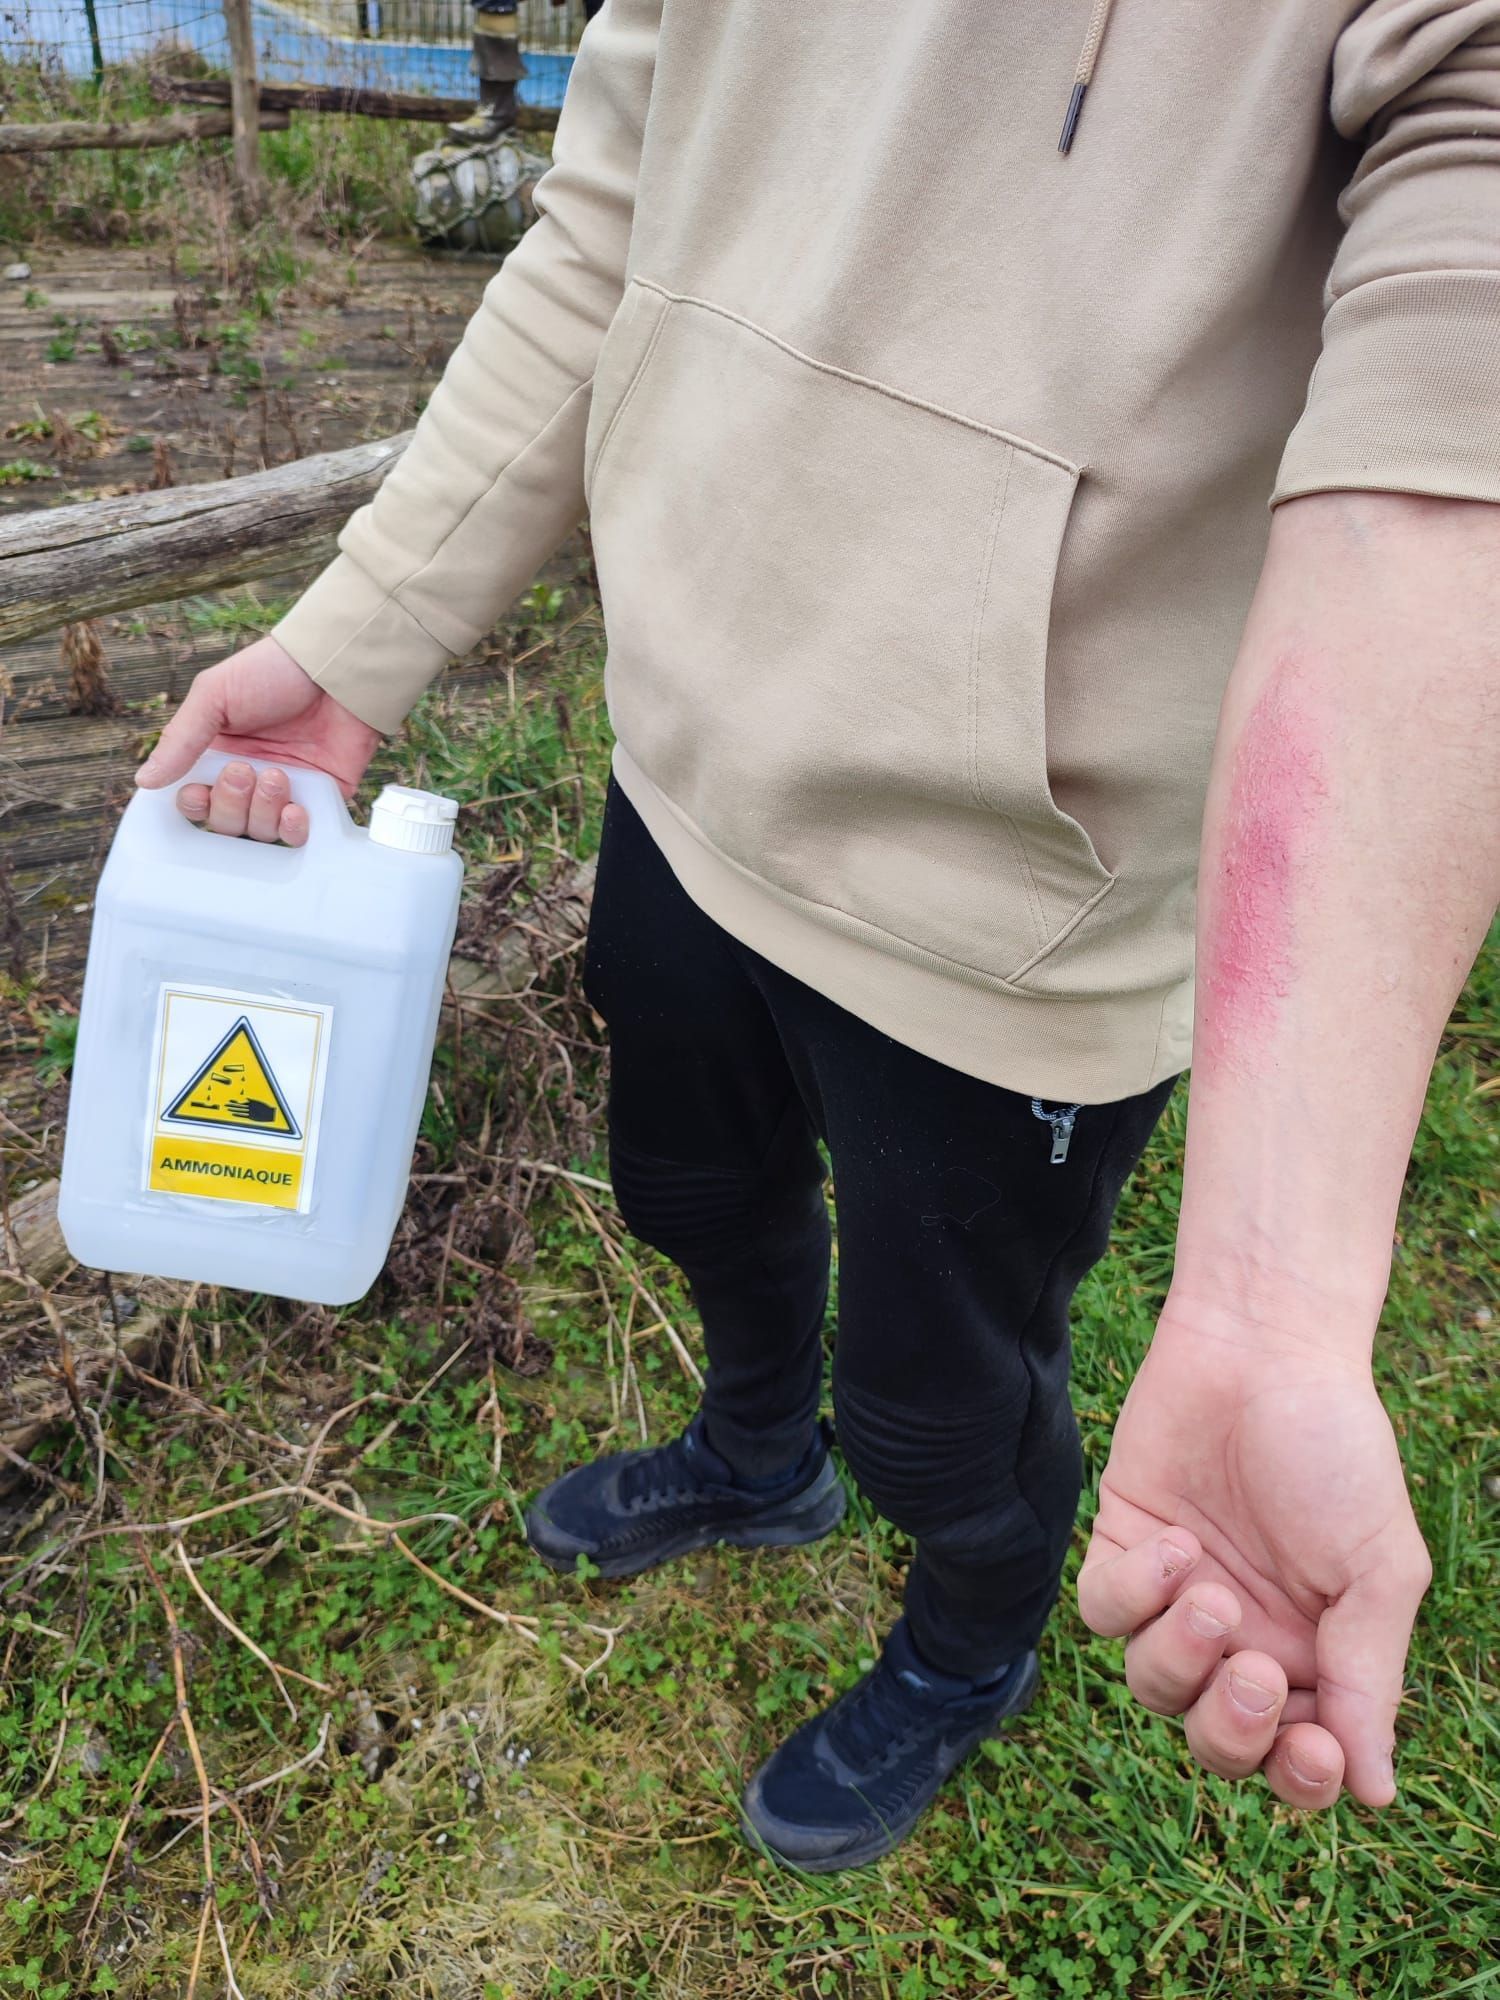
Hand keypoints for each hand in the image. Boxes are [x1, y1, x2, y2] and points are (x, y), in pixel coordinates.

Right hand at [134, 635, 381, 845]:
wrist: (334, 668)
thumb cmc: (272, 672)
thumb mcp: (214, 696)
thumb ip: (181, 741)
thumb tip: (145, 782)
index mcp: (218, 754)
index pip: (195, 799)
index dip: (194, 805)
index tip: (197, 792)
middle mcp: (250, 777)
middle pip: (226, 821)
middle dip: (230, 802)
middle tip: (243, 771)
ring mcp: (286, 790)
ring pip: (260, 830)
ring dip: (262, 809)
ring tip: (276, 775)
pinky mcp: (321, 797)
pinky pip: (300, 834)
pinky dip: (293, 830)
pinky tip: (294, 809)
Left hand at [1078, 1299, 1430, 1808]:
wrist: (1266, 1351)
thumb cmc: (1337, 1454)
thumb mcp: (1377, 1570)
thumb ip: (1369, 1680)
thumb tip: (1376, 1795)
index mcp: (1316, 1657)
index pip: (1296, 1761)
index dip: (1297, 1779)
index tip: (1312, 1749)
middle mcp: (1242, 1639)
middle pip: (1216, 1742)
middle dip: (1232, 1728)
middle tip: (1255, 1670)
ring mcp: (1177, 1598)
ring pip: (1152, 1686)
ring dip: (1181, 1656)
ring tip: (1213, 1594)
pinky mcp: (1123, 1549)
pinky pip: (1105, 1613)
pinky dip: (1134, 1593)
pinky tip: (1175, 1544)